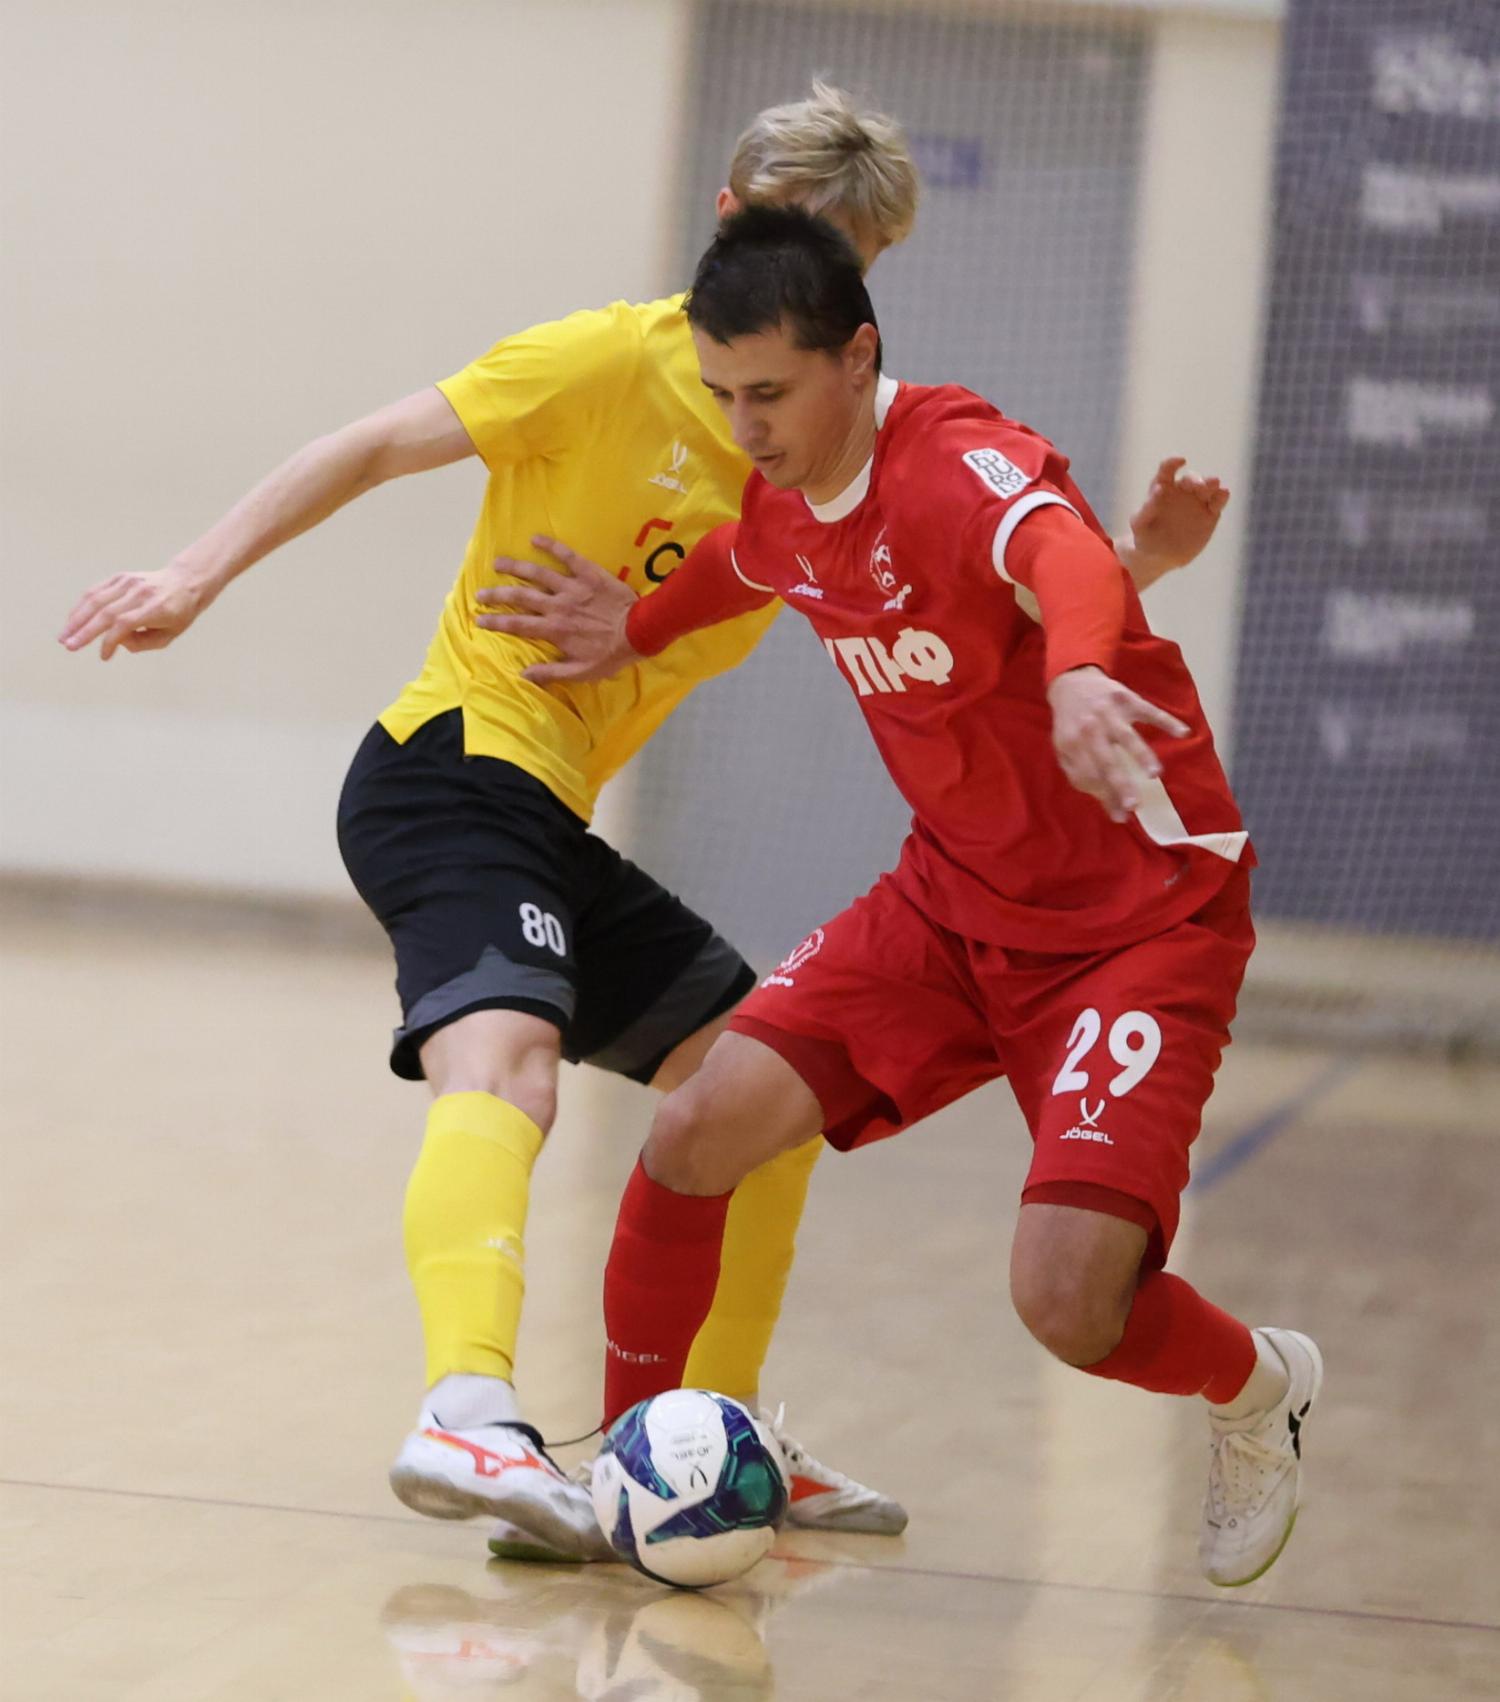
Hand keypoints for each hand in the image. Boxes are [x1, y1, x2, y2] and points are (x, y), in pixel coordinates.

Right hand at [58, 562, 220, 658]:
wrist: (185, 582)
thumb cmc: (178, 614)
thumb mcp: (169, 635)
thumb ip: (143, 643)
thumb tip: (116, 642)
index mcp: (157, 608)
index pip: (125, 623)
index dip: (110, 641)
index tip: (104, 657)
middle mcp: (140, 593)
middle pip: (106, 612)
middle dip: (84, 631)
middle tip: (69, 646)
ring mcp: (129, 582)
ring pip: (96, 599)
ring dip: (76, 619)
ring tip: (64, 636)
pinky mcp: (120, 577)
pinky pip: (96, 591)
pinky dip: (82, 606)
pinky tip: (72, 620)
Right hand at [475, 535, 641, 684]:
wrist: (640, 631)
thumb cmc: (612, 654)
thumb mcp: (582, 672)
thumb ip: (552, 673)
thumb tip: (523, 675)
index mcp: (554, 630)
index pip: (518, 625)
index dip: (496, 623)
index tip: (479, 621)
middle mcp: (557, 606)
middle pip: (520, 597)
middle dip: (497, 595)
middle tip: (480, 594)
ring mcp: (571, 588)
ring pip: (537, 574)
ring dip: (515, 568)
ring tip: (498, 563)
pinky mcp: (588, 573)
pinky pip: (567, 556)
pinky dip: (551, 545)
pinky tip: (535, 537)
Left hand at [1046, 665, 1188, 821]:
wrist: (1072, 683)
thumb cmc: (1073, 725)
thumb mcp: (1067, 750)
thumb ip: (1083, 778)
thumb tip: (1112, 810)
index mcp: (1072, 744)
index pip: (1089, 776)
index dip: (1105, 796)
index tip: (1122, 815)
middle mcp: (1089, 728)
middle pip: (1106, 761)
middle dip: (1120, 785)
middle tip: (1134, 805)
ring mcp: (1109, 712)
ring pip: (1127, 736)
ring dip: (1142, 755)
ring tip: (1155, 775)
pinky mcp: (1126, 698)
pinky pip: (1149, 711)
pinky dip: (1167, 721)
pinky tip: (1183, 733)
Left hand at [1128, 456, 1229, 576]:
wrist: (1160, 556)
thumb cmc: (1145, 537)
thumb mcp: (1139, 525)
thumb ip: (1147, 508)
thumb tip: (1159, 489)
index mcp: (1163, 488)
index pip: (1167, 470)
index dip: (1173, 463)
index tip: (1180, 461)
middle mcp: (1182, 491)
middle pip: (1191, 478)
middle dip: (1196, 480)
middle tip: (1199, 486)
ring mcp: (1198, 501)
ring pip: (1208, 486)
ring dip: (1212, 483)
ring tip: (1214, 484)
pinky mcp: (1210, 513)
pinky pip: (1218, 502)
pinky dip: (1222, 496)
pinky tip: (1223, 493)